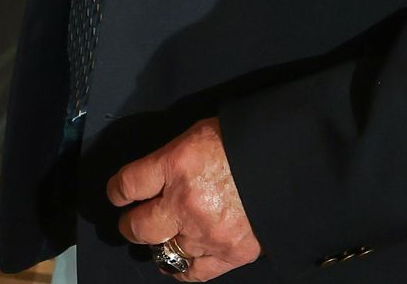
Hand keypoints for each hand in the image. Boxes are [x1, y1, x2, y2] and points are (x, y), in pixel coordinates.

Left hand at [109, 119, 260, 280]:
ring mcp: (207, 233)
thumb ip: (171, 160)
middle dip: (131, 225)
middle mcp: (185, 203)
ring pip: (164, 250)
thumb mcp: (196, 137)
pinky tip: (178, 262)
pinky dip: (182, 269)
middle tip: (133, 223)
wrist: (289, 164)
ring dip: (160, 243)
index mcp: (175, 165)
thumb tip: (154, 177)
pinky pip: (194, 272)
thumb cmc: (241, 142)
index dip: (116, 191)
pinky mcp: (230, 253)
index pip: (127, 185)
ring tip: (161, 237)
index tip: (117, 195)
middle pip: (139, 227)